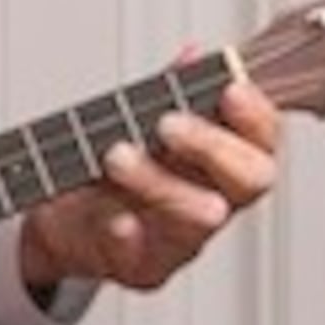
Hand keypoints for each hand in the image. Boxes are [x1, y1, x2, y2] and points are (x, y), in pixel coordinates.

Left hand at [19, 77, 282, 298]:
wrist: (61, 221)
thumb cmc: (107, 168)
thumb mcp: (132, 121)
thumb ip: (165, 91)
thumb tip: (190, 56)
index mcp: (220, 159)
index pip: (263, 138)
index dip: (257, 115)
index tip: (231, 90)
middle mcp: (213, 198)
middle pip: (250, 179)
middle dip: (211, 145)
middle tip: (166, 124)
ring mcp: (182, 238)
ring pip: (199, 217)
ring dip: (160, 183)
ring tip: (116, 156)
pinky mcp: (144, 268)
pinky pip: (145, 257)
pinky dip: (126, 233)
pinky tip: (113, 217)